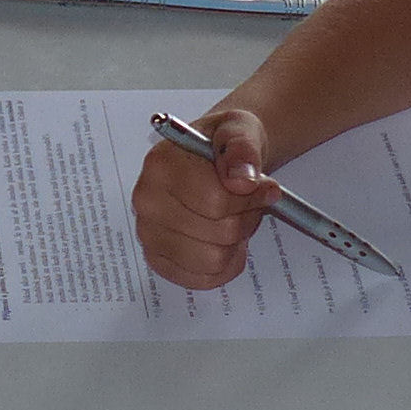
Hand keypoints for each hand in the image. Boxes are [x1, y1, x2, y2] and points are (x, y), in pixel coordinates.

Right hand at [132, 107, 279, 288]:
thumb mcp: (239, 130)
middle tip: (244, 202)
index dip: (250, 197)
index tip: (263, 186)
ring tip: (230, 219)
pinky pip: (202, 279)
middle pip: (219, 233)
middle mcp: (147, 201)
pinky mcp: (158, 260)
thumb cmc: (220, 145)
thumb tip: (242, 179)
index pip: (215, 201)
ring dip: (234, 243)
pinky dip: (222, 265)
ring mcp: (149, 234)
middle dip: (244, 218)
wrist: (208, 157)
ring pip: (213, 260)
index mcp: (161, 165)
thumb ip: (243, 149)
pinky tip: (222, 241)